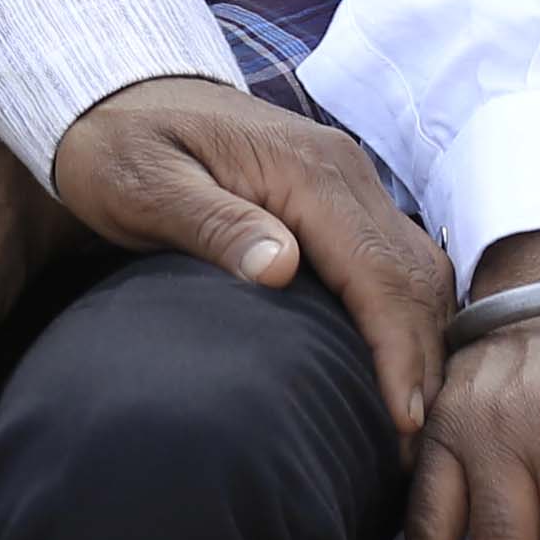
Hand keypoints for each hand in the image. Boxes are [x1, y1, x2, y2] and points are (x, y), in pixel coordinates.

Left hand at [44, 75, 453, 430]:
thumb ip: (212, 224)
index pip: (377, 270)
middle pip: (412, 274)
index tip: (401, 420)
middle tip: (411, 446)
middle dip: (422, 360)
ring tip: (409, 421)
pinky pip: (394, 258)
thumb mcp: (144, 185)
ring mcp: (348, 179)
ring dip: (422, 340)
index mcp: (306, 169)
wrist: (116, 93)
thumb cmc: (119, 145)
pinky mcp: (339, 195)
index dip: (396, 349)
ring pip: (415, 267)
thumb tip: (280, 268)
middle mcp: (344, 169)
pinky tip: (393, 364)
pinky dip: (405, 313)